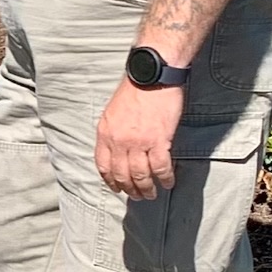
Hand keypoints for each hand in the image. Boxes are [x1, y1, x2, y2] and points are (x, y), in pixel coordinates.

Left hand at [95, 79, 183, 200]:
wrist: (153, 75)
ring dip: (147, 189)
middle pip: (122, 175)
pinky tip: (168, 182)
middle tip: (138, 196)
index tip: (118, 188)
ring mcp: (138, 142)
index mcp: (105, 133)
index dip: (110, 181)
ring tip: (152, 193)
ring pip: (141, 176)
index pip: (103, 166)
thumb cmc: (136, 90)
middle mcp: (119, 141)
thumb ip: (113, 133)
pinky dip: (165, 178)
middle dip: (130, 189)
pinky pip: (161, 168)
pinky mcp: (159, 141)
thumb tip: (118, 151)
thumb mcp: (113, 112)